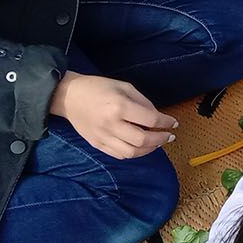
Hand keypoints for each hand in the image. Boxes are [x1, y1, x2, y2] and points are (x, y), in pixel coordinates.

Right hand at [49, 71, 176, 158]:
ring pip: (132, 153)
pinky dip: (133, 153)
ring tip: (156, 143)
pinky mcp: (97, 144)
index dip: (166, 122)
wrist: (69, 97)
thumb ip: (143, 102)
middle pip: (142, 140)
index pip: (150, 119)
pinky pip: (119, 155)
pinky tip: (140, 147)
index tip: (173, 123)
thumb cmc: (98, 88)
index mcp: (119, 106)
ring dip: (149, 150)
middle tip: (168, 136)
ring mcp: (103, 137)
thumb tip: (158, 117)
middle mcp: (111, 124)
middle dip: (160, 139)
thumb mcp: (124, 86)